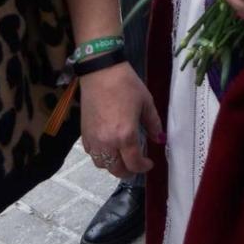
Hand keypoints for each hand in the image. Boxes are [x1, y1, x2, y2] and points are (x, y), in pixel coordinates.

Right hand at [78, 61, 161, 179]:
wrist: (100, 72)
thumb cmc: (126, 85)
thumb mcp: (146, 103)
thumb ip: (154, 124)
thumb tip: (160, 139)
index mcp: (125, 136)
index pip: (134, 163)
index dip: (144, 167)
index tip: (149, 163)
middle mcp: (108, 142)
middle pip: (117, 170)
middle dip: (129, 171)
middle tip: (137, 165)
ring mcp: (93, 139)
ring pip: (102, 165)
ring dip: (113, 165)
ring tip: (122, 157)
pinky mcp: (84, 134)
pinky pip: (92, 154)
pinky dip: (101, 156)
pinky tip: (108, 147)